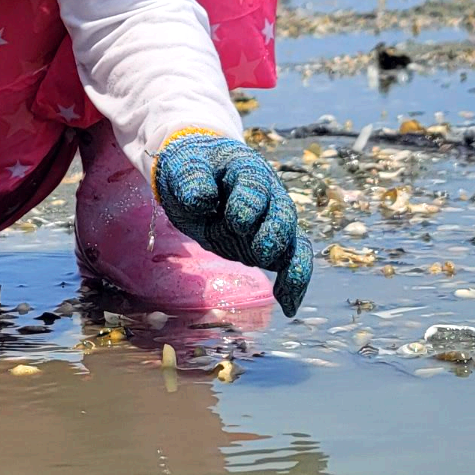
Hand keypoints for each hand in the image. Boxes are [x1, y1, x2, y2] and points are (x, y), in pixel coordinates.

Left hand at [155, 134, 311, 315]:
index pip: (254, 186)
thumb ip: (191, 180)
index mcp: (247, 170)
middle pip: (282, 214)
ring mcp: (272, 221)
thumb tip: (201, 199)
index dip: (248, 203)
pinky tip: (289, 306)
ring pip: (292, 242)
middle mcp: (268, 195)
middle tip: (262, 252)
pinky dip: (292, 284)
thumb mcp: (182, 167)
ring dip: (291, 266)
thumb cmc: (191, 168)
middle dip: (274, 234)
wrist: (197, 176)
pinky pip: (289, 263)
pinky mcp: (269, 245)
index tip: (237, 221)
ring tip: (286, 292)